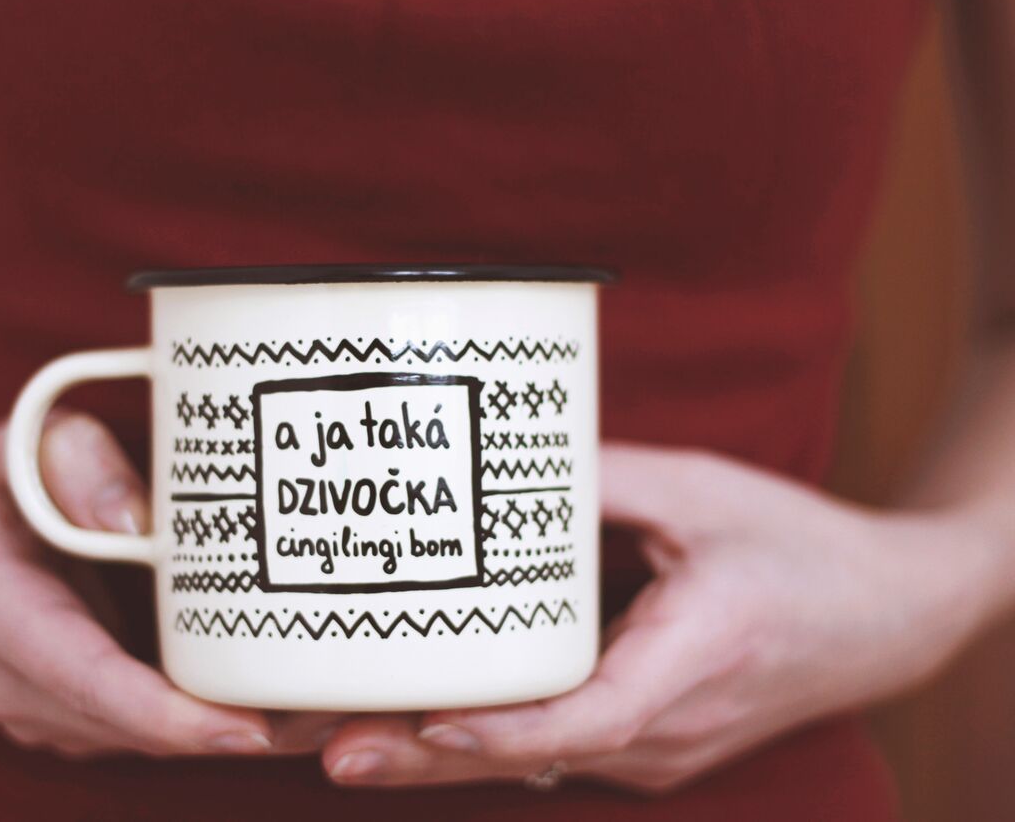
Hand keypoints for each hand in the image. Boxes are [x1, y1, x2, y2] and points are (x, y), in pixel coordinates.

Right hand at [0, 413, 337, 757]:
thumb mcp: (28, 438)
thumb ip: (79, 460)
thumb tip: (139, 522)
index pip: (88, 681)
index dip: (172, 717)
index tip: (254, 732)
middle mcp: (5, 682)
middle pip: (132, 728)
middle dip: (232, 732)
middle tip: (338, 713)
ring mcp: (32, 710)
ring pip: (143, 742)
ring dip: (230, 734)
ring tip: (329, 708)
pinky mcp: (64, 717)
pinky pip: (142, 732)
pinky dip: (205, 724)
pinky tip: (277, 700)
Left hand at [321, 443, 996, 792]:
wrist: (888, 614)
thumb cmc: (800, 548)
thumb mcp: (701, 489)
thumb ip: (599, 474)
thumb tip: (496, 454)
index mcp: (694, 660)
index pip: (590, 720)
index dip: (503, 731)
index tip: (427, 723)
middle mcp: (670, 728)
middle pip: (535, 756)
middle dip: (426, 759)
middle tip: (325, 748)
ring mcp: (658, 748)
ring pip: (536, 759)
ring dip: (441, 752)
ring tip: (336, 735)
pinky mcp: (647, 740)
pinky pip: (555, 746)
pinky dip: (483, 737)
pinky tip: (415, 718)